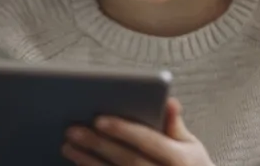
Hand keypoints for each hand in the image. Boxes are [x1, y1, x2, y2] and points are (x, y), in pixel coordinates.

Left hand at [62, 98, 213, 165]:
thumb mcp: (191, 147)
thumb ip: (175, 126)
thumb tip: (169, 101)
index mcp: (182, 160)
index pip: (150, 142)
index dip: (125, 131)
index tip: (99, 119)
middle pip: (128, 161)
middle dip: (99, 145)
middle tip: (72, 130)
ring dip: (89, 162)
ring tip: (68, 146)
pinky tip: (78, 164)